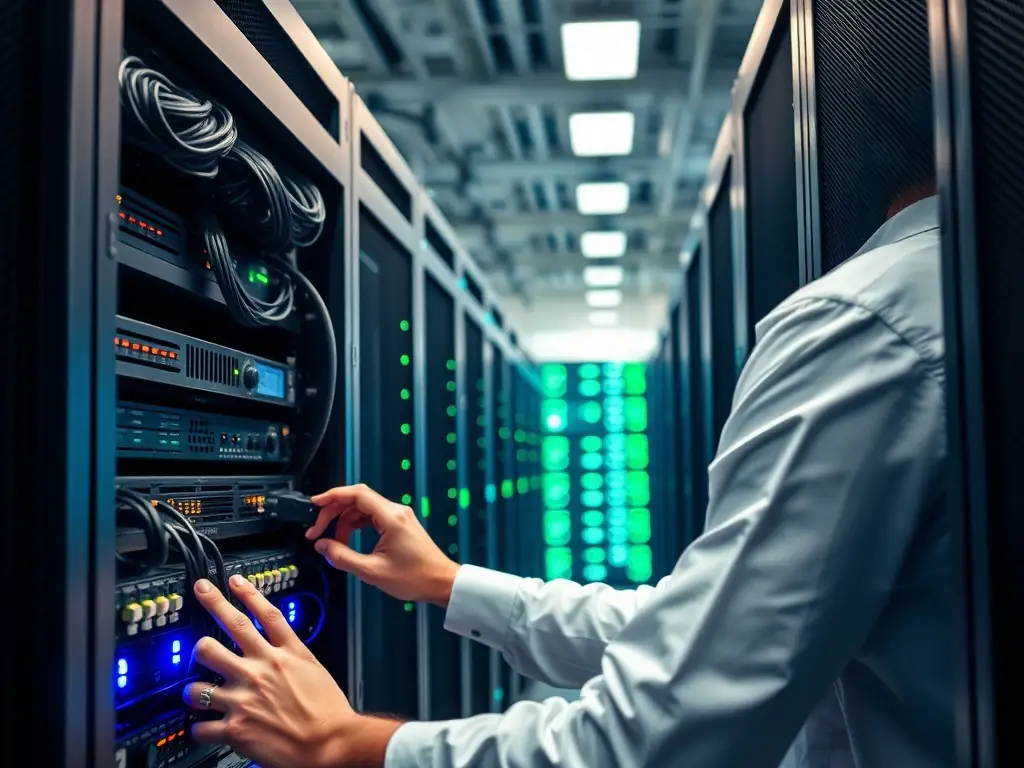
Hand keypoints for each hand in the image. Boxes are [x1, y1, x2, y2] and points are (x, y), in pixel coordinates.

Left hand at [183, 575, 399, 767]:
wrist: (331, 743)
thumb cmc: (328, 711)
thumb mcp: (314, 670)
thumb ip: (291, 655)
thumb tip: (277, 647)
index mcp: (286, 654)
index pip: (264, 614)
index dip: (246, 593)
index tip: (232, 581)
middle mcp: (261, 670)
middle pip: (227, 632)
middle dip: (210, 613)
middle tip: (200, 605)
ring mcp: (244, 698)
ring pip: (198, 682)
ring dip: (191, 689)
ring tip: (195, 692)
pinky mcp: (235, 728)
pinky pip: (200, 726)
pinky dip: (199, 729)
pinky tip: (204, 728)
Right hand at [306, 484, 459, 606]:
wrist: (441, 582)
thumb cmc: (415, 578)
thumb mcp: (372, 571)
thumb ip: (342, 557)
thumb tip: (323, 546)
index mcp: (391, 517)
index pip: (357, 494)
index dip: (333, 496)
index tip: (315, 503)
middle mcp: (396, 511)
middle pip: (357, 500)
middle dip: (333, 512)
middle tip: (317, 530)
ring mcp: (398, 516)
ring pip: (362, 509)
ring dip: (344, 522)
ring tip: (333, 543)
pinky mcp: (399, 524)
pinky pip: (371, 517)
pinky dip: (356, 526)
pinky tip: (347, 541)